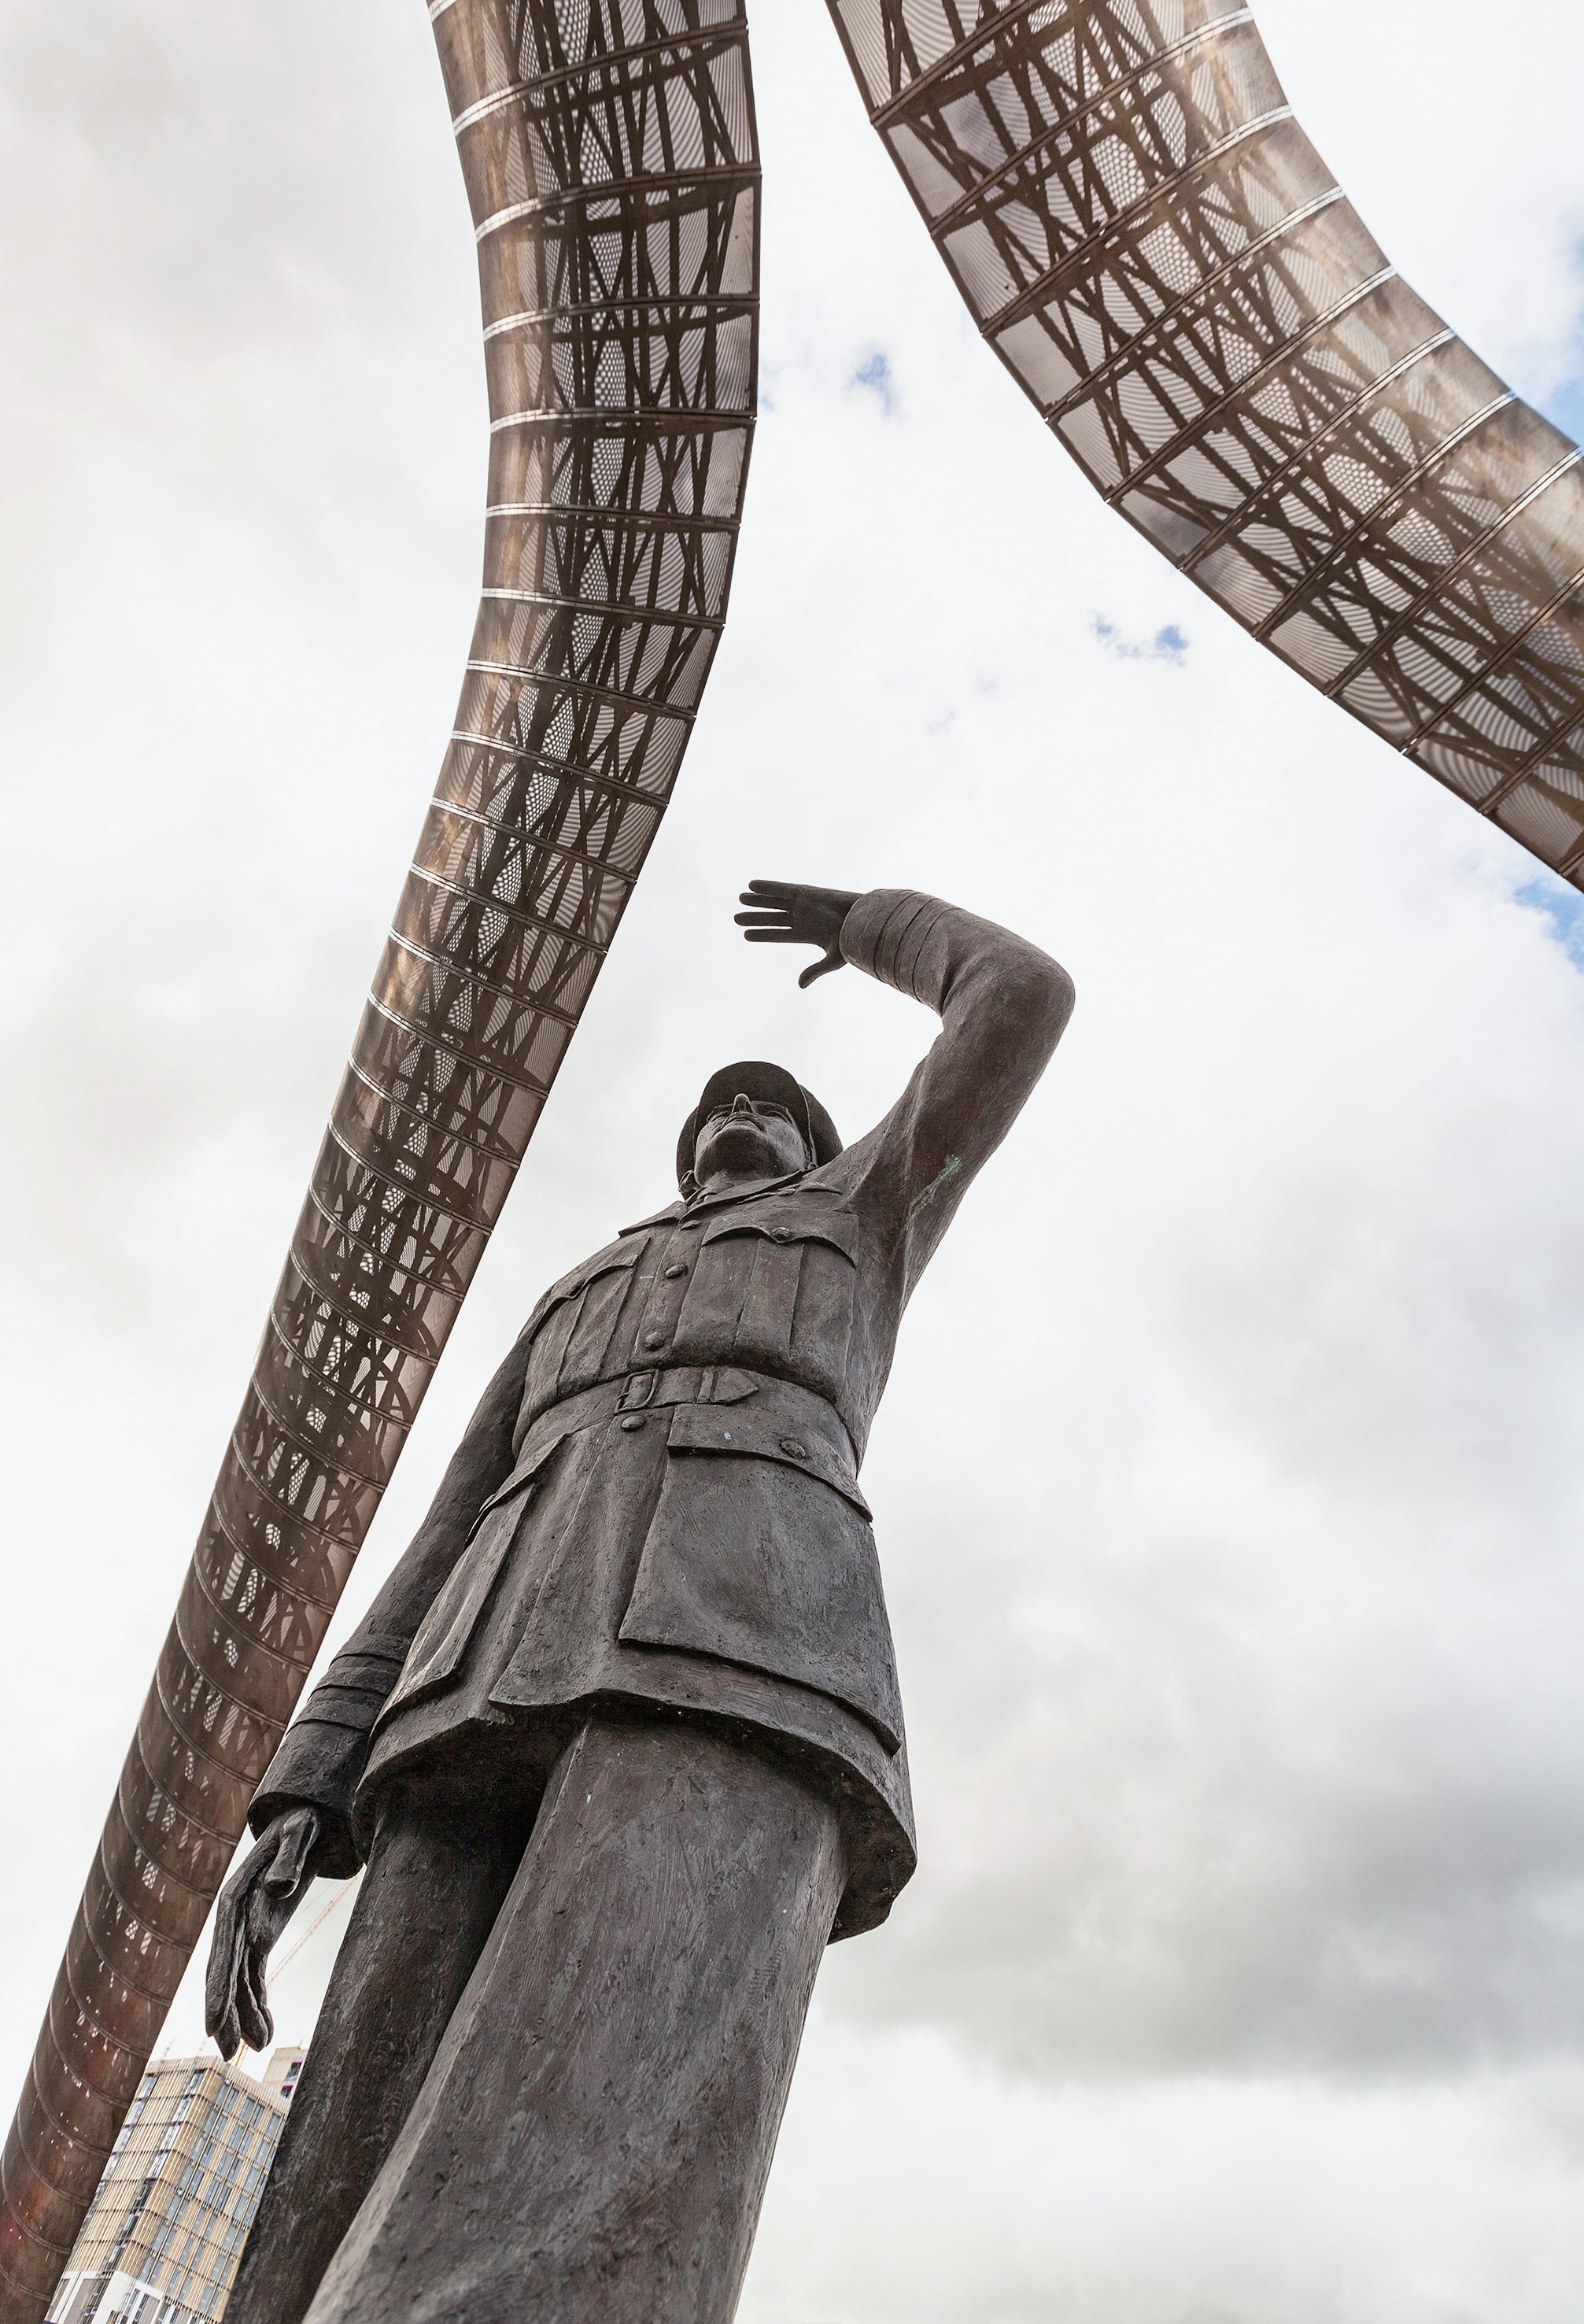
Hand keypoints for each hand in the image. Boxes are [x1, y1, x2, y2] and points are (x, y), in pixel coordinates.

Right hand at [205, 1806, 319, 2061]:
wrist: (303, 1822)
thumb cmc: (302, 1823)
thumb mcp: (300, 1832)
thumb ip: (290, 1857)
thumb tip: (279, 1889)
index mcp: (235, 1897)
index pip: (222, 1948)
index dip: (216, 1988)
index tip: (211, 2023)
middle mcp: (234, 1919)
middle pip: (223, 1972)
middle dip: (223, 2012)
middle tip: (225, 2052)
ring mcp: (246, 1930)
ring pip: (239, 1982)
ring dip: (243, 2016)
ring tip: (251, 2049)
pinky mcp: (260, 1937)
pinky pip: (255, 1977)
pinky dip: (258, 2005)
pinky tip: (264, 2033)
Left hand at [736, 881, 860, 988]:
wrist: (863, 919)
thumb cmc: (851, 940)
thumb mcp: (833, 960)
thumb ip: (815, 971)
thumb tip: (800, 985)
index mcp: (806, 935)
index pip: (778, 935)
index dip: (762, 934)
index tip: (745, 935)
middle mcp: (801, 919)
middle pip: (772, 918)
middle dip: (755, 918)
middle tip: (736, 919)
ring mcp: (802, 904)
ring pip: (774, 902)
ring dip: (758, 900)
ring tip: (740, 898)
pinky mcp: (805, 892)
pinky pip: (782, 889)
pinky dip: (767, 887)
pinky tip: (752, 885)